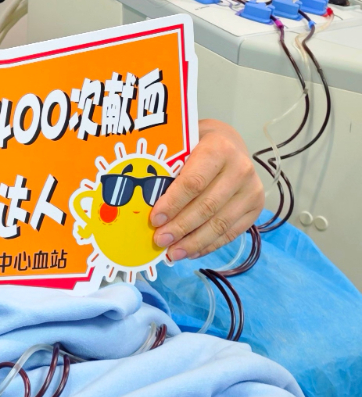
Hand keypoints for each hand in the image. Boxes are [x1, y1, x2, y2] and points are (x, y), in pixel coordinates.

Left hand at [150, 119, 265, 260]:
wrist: (229, 143)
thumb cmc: (196, 144)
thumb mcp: (181, 143)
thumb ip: (167, 164)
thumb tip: (141, 198)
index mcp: (219, 149)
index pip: (193, 182)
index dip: (173, 203)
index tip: (154, 219)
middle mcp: (240, 169)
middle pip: (206, 206)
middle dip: (180, 227)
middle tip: (159, 241)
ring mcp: (252, 190)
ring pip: (220, 223)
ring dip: (194, 242)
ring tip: (173, 253)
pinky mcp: (255, 208)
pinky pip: (231, 232)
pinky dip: (209, 244)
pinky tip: (191, 252)